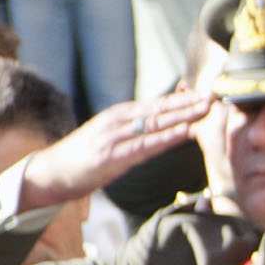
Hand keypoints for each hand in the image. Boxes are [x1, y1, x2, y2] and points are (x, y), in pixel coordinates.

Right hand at [0, 88, 212, 219]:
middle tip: (215, 94)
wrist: (49, 173)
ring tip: (206, 108)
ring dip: (184, 115)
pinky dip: (168, 137)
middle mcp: (118, 121)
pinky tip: (185, 132)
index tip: (206, 91)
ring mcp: (114, 137)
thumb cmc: (83, 159)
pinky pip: (146, 145)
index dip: (183, 98)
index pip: (156, 104)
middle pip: (160, 109)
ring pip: (156, 123)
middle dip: (189, 102)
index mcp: (119, 116)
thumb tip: (163, 129)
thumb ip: (135, 133)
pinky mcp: (112, 156)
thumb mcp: (111, 139)